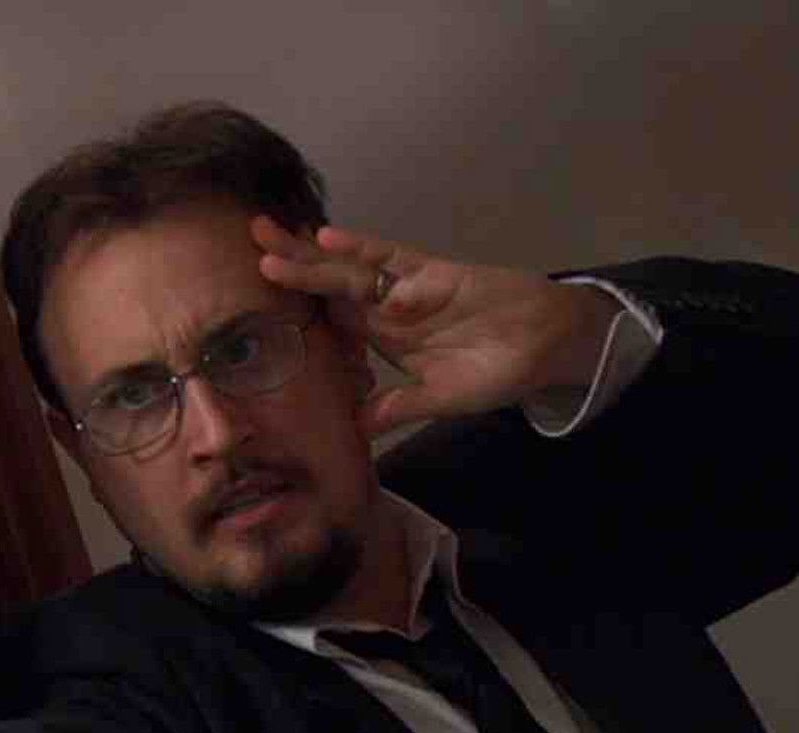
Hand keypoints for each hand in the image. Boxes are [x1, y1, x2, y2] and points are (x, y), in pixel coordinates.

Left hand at [251, 217, 618, 435]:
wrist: (551, 344)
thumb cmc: (498, 370)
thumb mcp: (442, 399)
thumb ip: (399, 408)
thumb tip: (354, 430)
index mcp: (386, 339)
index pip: (330, 322)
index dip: (295, 309)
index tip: (253, 302)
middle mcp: (390, 309)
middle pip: (328, 286)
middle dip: (289, 266)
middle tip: (246, 245)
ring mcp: (410, 288)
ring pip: (349, 267)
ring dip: (309, 254)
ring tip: (268, 237)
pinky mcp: (435, 273)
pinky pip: (393, 257)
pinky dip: (363, 248)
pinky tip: (328, 238)